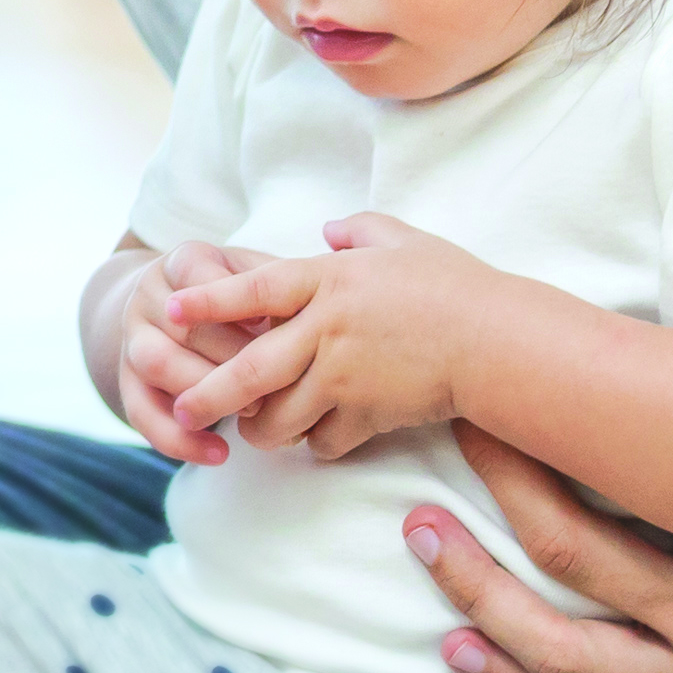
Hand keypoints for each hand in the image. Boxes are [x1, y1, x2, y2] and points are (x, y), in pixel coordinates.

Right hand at [103, 241, 277, 463]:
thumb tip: (314, 312)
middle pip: (181, 326)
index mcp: (181, 262)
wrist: (170, 308)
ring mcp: (132, 339)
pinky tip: (219, 453)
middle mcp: (148, 297)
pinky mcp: (125, 381)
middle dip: (231, 357)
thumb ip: (276, 286)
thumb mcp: (253, 275)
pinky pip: (140, 414)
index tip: (270, 322)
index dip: (232, 303)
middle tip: (278, 380)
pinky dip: (179, 440)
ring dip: (206, 392)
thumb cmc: (236, 294)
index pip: (200, 279)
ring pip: (157, 364)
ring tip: (255, 412)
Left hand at [165, 213, 501, 460]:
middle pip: (248, 369)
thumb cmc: (456, 286)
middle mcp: (326, 330)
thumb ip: (361, 231)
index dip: (209, 301)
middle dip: (207, 393)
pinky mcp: (366, 416)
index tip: (172, 308)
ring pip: (277, 417)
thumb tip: (330, 229)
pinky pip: (321, 440)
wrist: (499, 342)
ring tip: (253, 428)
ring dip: (259, 428)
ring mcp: (343, 377)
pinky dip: (315, 443)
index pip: (253, 290)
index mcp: (329, 280)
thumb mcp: (406, 242)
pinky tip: (320, 436)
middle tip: (183, 406)